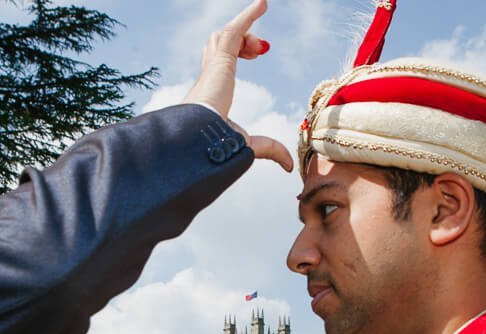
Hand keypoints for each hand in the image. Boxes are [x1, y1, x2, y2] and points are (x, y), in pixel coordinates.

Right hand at [183, 0, 292, 170]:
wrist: (196, 142)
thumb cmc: (214, 147)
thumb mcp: (248, 145)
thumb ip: (269, 150)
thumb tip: (289, 165)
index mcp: (210, 93)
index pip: (219, 63)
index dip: (236, 53)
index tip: (256, 54)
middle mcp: (208, 76)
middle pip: (219, 45)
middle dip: (240, 41)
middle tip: (261, 50)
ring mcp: (212, 68)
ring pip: (223, 36)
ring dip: (244, 31)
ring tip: (263, 44)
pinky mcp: (220, 62)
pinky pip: (233, 31)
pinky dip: (248, 16)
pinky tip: (263, 3)